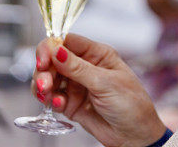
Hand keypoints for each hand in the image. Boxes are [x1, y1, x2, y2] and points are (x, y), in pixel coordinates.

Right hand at [33, 34, 166, 146]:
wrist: (134, 135)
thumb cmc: (131, 103)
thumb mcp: (105, 83)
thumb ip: (78, 68)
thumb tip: (56, 50)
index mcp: (97, 54)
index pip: (68, 41)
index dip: (51, 47)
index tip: (42, 60)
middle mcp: (85, 66)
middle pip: (54, 60)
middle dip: (45, 71)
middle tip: (44, 84)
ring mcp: (77, 85)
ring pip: (50, 79)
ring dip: (44, 86)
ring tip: (47, 95)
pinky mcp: (71, 104)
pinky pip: (53, 98)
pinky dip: (51, 101)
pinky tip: (60, 105)